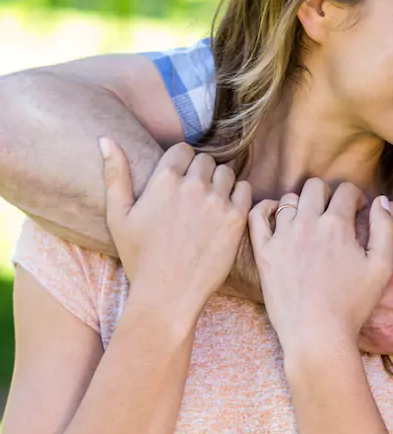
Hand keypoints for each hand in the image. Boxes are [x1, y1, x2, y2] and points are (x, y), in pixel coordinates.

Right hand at [102, 139, 252, 320]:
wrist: (168, 293)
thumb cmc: (140, 257)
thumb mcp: (118, 216)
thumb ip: (115, 174)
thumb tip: (107, 139)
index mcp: (164, 180)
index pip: (183, 150)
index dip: (181, 163)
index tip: (178, 180)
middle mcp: (193, 186)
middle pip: (206, 160)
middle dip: (200, 172)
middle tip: (193, 195)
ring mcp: (218, 202)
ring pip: (227, 173)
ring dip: (220, 182)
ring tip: (209, 203)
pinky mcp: (236, 219)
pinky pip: (245, 190)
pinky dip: (237, 196)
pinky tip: (225, 211)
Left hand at [249, 179, 392, 350]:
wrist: (317, 334)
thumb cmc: (353, 304)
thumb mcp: (382, 267)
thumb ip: (385, 229)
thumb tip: (381, 201)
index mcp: (337, 225)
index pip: (345, 190)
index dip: (355, 197)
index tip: (357, 210)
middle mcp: (307, 224)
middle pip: (315, 186)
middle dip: (328, 194)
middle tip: (333, 214)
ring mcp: (282, 236)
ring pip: (288, 199)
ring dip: (301, 204)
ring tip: (309, 222)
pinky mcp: (263, 252)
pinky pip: (257, 215)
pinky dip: (266, 209)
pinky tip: (278, 217)